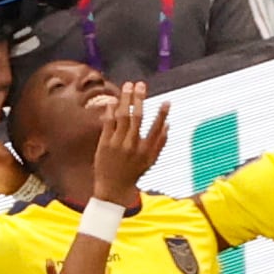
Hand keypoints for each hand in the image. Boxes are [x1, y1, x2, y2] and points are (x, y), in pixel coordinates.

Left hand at [91, 82, 167, 204]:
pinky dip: (111, 110)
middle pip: (138, 117)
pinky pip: (109, 122)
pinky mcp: (105, 143)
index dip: (162, 114)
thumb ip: (160, 143)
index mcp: (146, 150)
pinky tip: (114, 100)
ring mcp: (118, 143)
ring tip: (128, 85)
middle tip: (141, 84)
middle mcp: (133, 145)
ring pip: (123, 116)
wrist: (113, 188)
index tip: (167, 101)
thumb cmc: (133, 173)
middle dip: (140, 98)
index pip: (156, 128)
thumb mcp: (150, 161)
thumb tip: (168, 125)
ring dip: (126, 99)